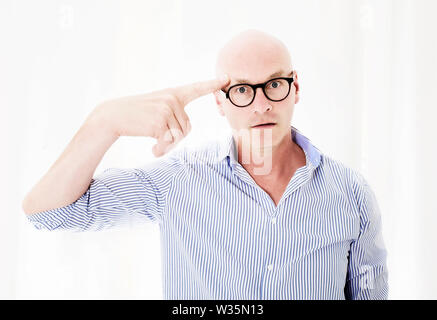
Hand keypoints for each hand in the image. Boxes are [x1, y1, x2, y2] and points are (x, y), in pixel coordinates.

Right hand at [94, 75, 229, 156]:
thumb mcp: (157, 112)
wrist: (113, 116)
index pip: (195, 89)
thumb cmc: (137, 117)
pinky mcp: (159, 121)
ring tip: (154, 144)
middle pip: (187, 128)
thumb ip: (173, 120)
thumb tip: (177, 137)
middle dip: (175, 139)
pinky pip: (169, 142)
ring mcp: (166, 109)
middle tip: (159, 140)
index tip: (226, 78)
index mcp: (173, 94)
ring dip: (167, 146)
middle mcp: (172, 99)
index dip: (212, 84)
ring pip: (179, 137)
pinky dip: (161, 150)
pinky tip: (152, 149)